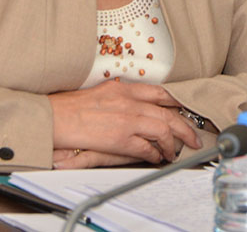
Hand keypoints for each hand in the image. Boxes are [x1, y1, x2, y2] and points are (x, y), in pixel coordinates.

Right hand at [49, 80, 201, 165]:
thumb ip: (121, 96)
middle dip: (184, 126)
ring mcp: (127, 120)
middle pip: (168, 113)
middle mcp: (129, 101)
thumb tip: (135, 105)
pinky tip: (156, 158)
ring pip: (163, 130)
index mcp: (124, 88)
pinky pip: (146, 148)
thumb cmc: (71, 107)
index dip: (177, 102)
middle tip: (192, 136)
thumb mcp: (101, 92)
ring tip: (174, 151)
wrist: (54, 117)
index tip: (186, 110)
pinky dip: (155, 154)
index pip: (160, 92)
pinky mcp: (120, 139)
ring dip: (172, 143)